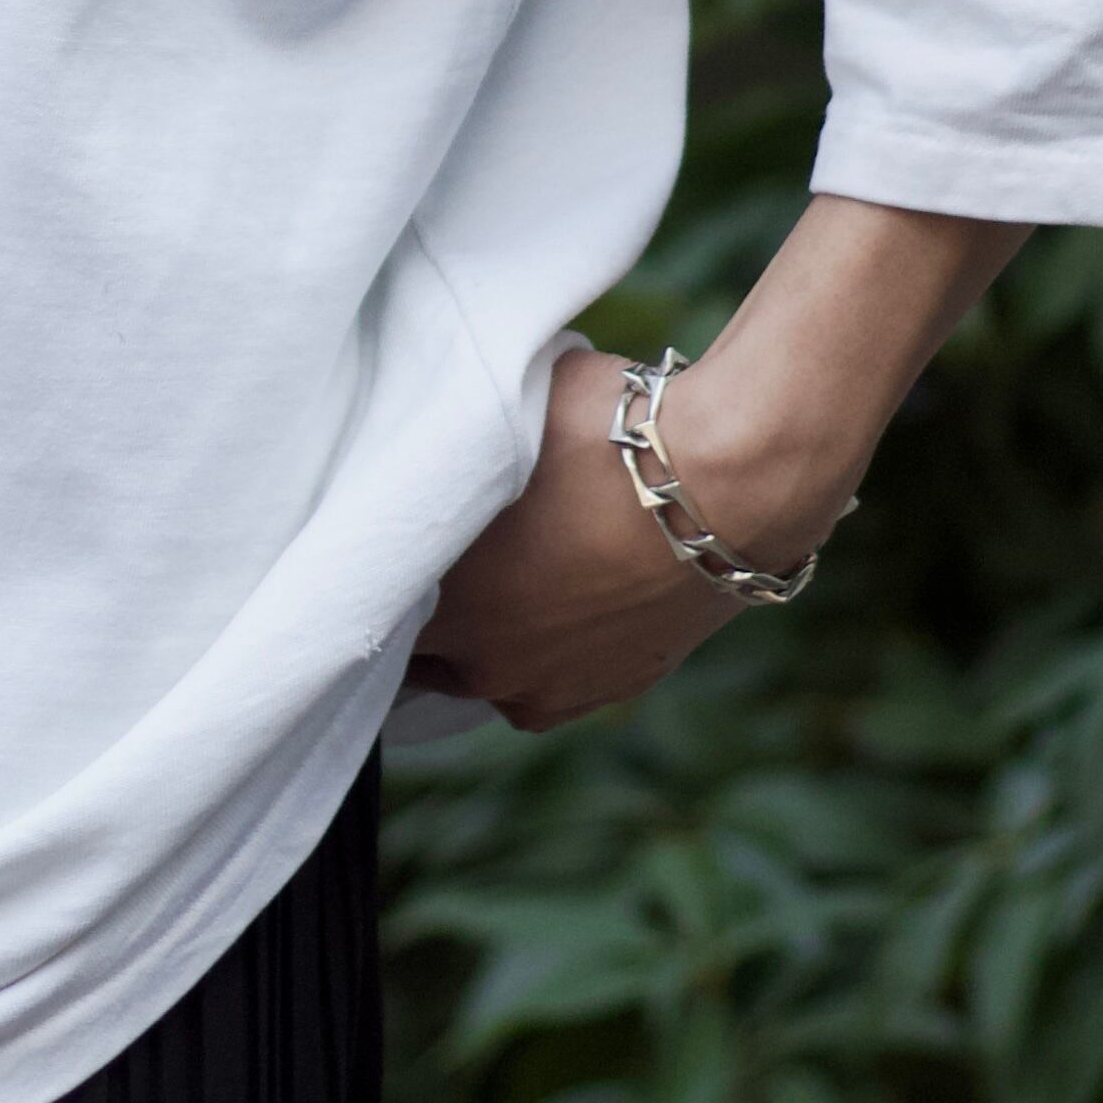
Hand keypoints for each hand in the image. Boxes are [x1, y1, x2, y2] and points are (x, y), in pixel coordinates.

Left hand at [413, 345, 750, 731]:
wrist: (728, 488)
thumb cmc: (612, 438)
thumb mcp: (509, 414)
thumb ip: (459, 444)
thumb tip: (441, 425)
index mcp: (445, 604)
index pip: (375, 609)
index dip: (381, 568)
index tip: (389, 536)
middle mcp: (489, 665)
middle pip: (430, 654)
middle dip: (435, 612)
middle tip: (449, 561)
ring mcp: (555, 686)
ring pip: (495, 675)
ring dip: (495, 639)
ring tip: (514, 583)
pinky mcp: (614, 688)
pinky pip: (556, 682)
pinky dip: (552, 649)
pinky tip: (564, 603)